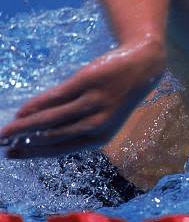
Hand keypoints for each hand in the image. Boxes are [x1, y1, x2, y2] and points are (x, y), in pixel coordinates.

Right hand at [0, 39, 165, 157]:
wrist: (142, 66)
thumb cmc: (116, 95)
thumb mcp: (100, 117)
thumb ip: (74, 127)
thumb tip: (37, 136)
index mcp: (101, 137)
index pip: (61, 149)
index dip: (34, 153)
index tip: (11, 155)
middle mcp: (98, 123)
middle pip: (52, 136)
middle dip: (24, 142)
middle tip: (1, 144)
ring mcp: (93, 102)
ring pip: (52, 119)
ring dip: (25, 126)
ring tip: (5, 130)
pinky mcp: (88, 82)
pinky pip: (57, 97)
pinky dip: (37, 105)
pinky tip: (23, 111)